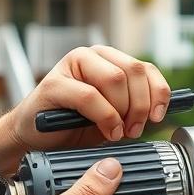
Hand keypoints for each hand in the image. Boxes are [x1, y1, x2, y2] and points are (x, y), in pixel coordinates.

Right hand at [0, 46, 171, 174]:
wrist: (35, 137)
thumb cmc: (73, 125)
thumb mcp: (113, 116)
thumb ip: (133, 107)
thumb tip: (158, 111)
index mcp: (109, 60)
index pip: (145, 68)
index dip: (158, 92)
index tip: (158, 116)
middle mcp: (92, 56)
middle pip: (133, 71)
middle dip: (140, 105)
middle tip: (135, 129)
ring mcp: (71, 65)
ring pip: (115, 79)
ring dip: (123, 110)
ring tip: (118, 131)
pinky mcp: (54, 82)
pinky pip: (90, 96)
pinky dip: (105, 117)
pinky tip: (107, 130)